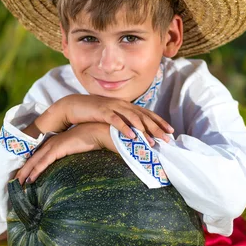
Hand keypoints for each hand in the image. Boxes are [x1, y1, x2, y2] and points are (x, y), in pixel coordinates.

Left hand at [15, 122, 116, 184]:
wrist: (97, 132)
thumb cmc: (91, 140)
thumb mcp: (77, 149)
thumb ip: (70, 155)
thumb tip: (71, 168)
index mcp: (54, 143)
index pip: (37, 156)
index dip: (29, 166)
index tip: (22, 176)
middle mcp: (50, 143)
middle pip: (31, 159)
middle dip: (22, 171)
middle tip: (13, 183)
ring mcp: (52, 145)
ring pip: (33, 162)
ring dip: (24, 173)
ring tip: (16, 184)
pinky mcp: (57, 149)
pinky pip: (43, 162)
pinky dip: (35, 171)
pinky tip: (29, 179)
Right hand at [35, 95, 173, 144]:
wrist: (74, 105)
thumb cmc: (93, 113)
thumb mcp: (111, 117)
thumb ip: (123, 123)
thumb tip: (135, 134)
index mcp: (126, 106)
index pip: (147, 113)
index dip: (160, 121)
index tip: (171, 131)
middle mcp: (122, 104)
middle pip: (144, 116)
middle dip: (157, 128)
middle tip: (168, 139)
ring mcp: (113, 106)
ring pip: (132, 118)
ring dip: (143, 129)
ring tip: (152, 141)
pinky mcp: (102, 111)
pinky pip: (116, 120)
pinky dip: (124, 127)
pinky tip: (132, 136)